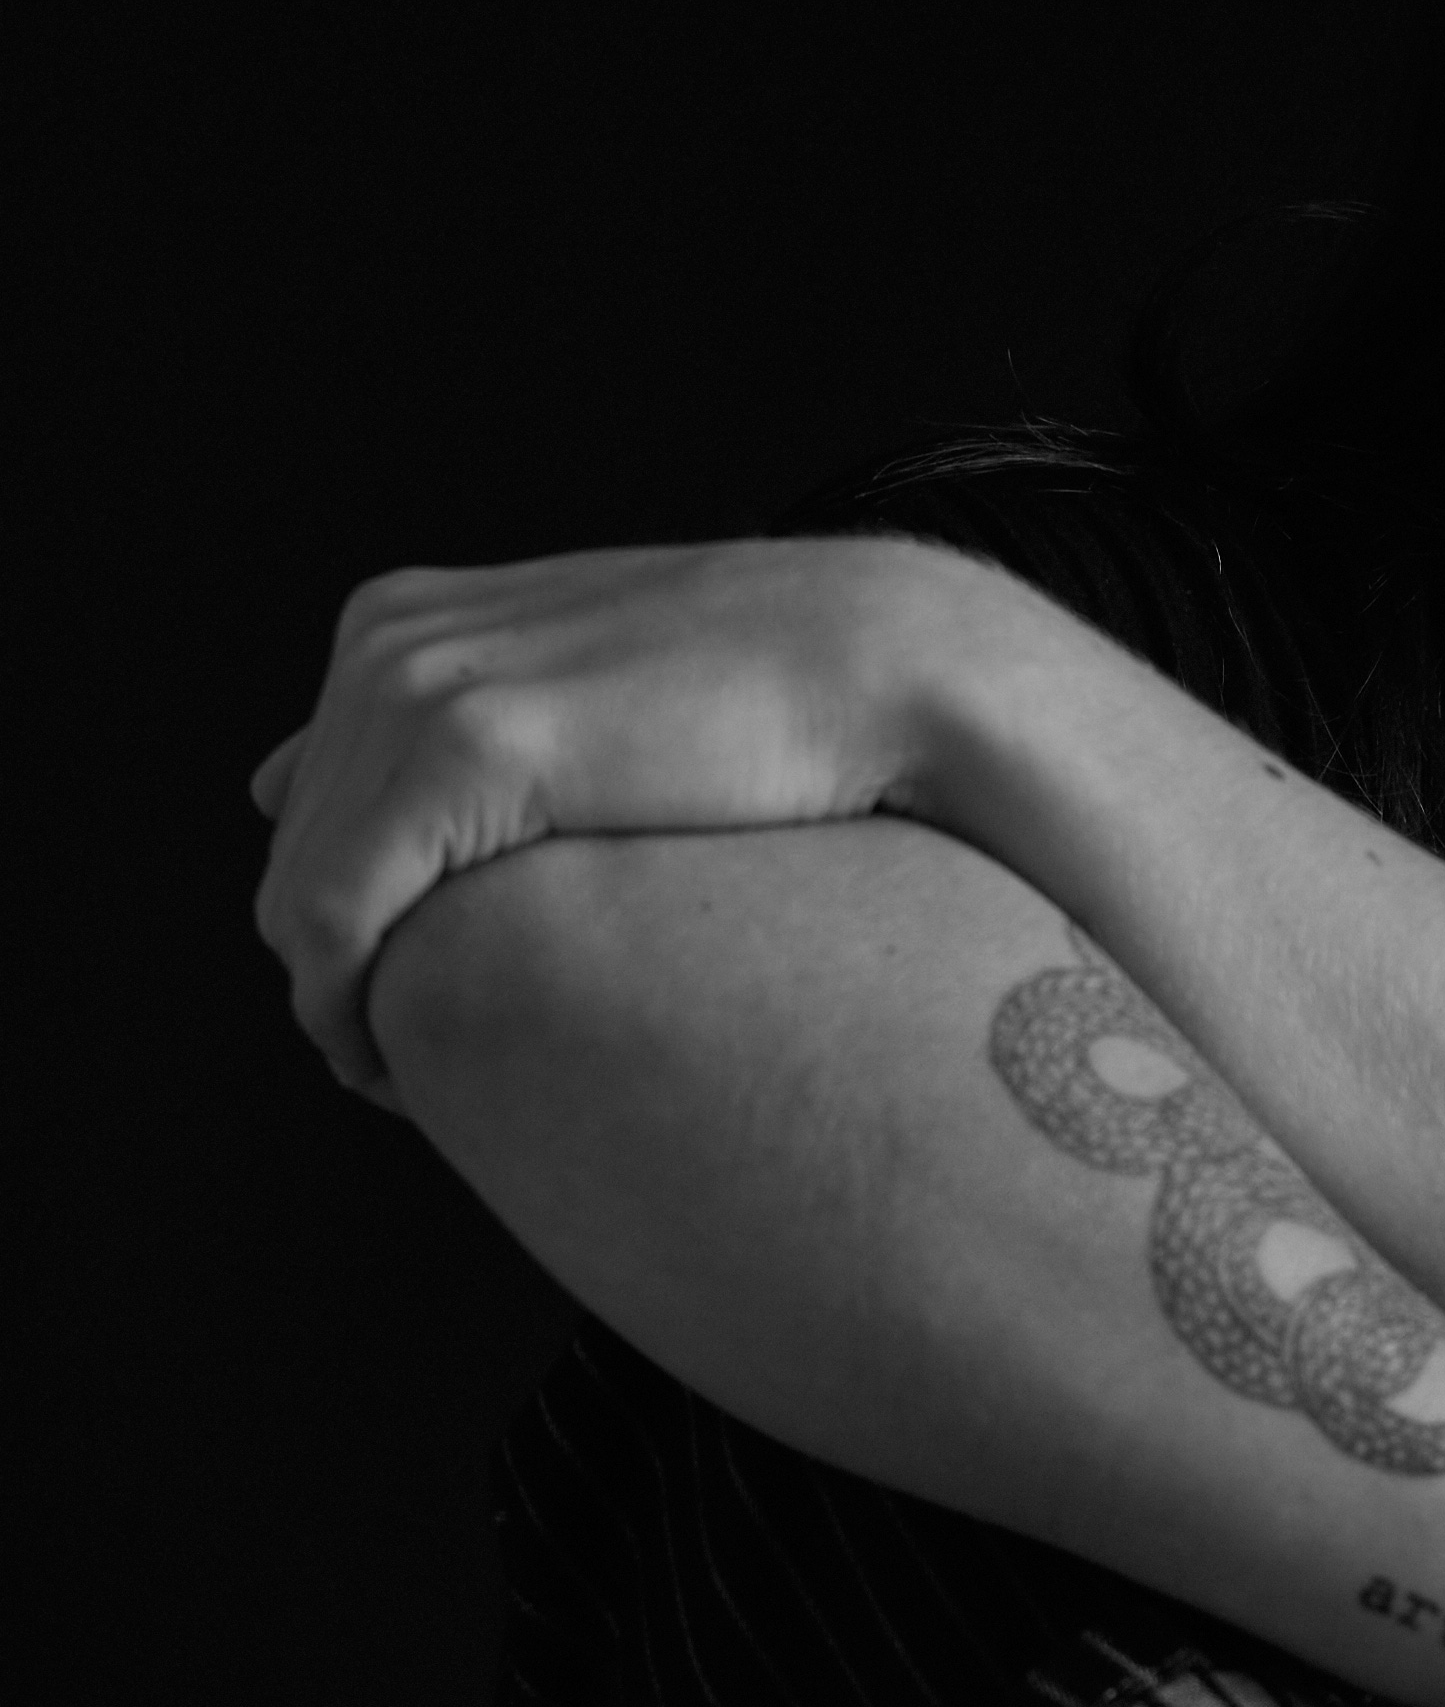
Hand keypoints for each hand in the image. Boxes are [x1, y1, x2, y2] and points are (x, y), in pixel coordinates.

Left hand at [248, 534, 1041, 1096]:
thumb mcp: (589, 704)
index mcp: (400, 623)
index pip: (305, 807)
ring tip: (431, 1082)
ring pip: (299, 905)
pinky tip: (411, 1073)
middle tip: (425, 1070)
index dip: (347, 918)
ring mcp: (420, 683)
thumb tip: (327, 797)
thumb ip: (475, 733)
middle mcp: (389, 640)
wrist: (891, 663)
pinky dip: (351, 1012)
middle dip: (342, 974)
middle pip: (292, 863)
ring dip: (346, 1009)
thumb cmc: (769, 713)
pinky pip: (338, 920)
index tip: (421, 1000)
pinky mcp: (465, 744)